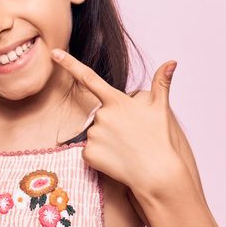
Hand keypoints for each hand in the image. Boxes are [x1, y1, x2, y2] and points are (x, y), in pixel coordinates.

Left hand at [51, 48, 187, 192]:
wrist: (157, 174)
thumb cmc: (160, 140)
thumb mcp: (160, 109)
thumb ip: (161, 83)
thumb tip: (171, 62)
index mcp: (116, 101)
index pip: (89, 77)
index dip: (70, 64)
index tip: (54, 53)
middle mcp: (101, 115)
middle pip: (98, 115)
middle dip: (110, 124)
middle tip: (129, 137)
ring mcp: (94, 134)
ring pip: (94, 134)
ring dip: (105, 140)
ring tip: (125, 149)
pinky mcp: (88, 153)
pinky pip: (89, 152)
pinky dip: (100, 156)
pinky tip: (116, 160)